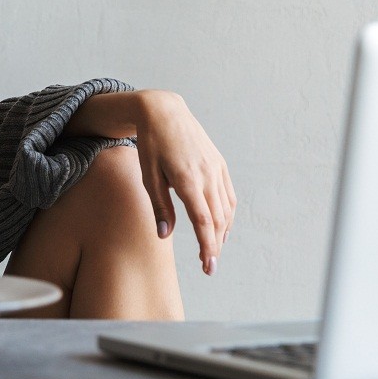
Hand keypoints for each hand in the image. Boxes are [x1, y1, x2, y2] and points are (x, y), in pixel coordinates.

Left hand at [134, 91, 236, 275]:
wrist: (164, 112)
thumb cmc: (151, 144)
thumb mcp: (148, 175)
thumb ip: (159, 205)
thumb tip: (165, 234)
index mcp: (188, 179)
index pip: (203, 221)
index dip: (207, 246)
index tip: (208, 265)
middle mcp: (207, 175)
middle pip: (218, 219)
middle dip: (215, 246)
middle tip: (209, 266)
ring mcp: (217, 168)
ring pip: (226, 209)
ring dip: (222, 232)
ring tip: (213, 250)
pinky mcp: (220, 164)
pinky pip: (229, 195)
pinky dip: (227, 214)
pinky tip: (221, 226)